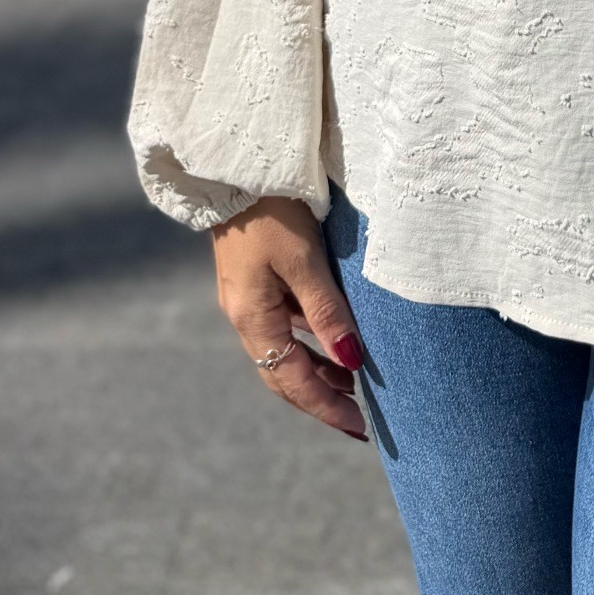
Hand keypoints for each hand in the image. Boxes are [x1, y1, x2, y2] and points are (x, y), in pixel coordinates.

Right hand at [211, 196, 368, 441]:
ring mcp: (246, 296)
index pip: (291, 380)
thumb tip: (351, 362)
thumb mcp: (303, 260)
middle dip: (317, 398)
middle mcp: (244, 313)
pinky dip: (306, 340)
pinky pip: (281, 323)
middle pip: (281, 372)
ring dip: (313, 371)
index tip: (357, 428)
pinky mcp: (253, 277)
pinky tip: (328, 338)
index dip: (324, 407)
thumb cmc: (273, 209)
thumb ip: (326, 311)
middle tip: (356, 418)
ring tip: (350, 383)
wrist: (236, 166)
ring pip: (281, 350)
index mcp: (251, 316)